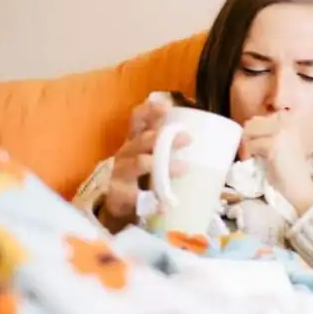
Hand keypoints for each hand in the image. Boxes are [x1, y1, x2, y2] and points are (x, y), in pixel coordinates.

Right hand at [103, 101, 189, 220]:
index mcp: (134, 142)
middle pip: (141, 140)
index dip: (149, 111)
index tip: (166, 106)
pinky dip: (152, 202)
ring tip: (183, 168)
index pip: (138, 121)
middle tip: (187, 138)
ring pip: (138, 163)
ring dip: (161, 165)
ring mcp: (120, 173)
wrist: (117, 204)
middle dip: (163, 137)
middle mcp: (126, 153)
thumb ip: (165, 145)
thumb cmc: (139, 176)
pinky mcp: (119, 194)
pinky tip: (165, 206)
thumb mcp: (149, 157)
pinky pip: (136, 197)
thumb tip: (195, 136)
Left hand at [240, 114, 312, 212]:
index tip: (251, 143)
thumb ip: (267, 134)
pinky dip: (246, 153)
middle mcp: (286, 122)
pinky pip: (251, 144)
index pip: (260, 118)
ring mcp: (281, 131)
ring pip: (250, 130)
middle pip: (253, 122)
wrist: (299, 187)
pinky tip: (249, 160)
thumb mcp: (279, 144)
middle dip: (246, 136)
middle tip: (246, 151)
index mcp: (289, 120)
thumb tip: (246, 129)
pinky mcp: (274, 144)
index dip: (252, 130)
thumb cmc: (288, 169)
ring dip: (245, 144)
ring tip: (248, 156)